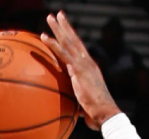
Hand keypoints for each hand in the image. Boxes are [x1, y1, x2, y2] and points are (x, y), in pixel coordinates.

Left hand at [41, 11, 121, 129]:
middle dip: (65, 27)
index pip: (79, 50)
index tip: (65, 29)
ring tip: (50, 17)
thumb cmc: (95, 113)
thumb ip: (77, 99)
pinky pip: (63, 53)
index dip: (72, 39)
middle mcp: (88, 63)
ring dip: (58, 28)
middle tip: (57, 15)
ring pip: (68, 42)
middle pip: (74, 40)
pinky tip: (44, 36)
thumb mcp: (83, 103)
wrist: (105, 113)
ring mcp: (84, 65)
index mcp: (89, 69)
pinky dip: (53, 44)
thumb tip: (70, 106)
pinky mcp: (79, 70)